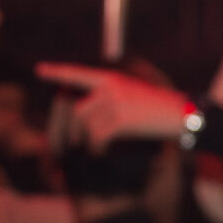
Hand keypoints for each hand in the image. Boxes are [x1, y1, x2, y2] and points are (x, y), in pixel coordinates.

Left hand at [36, 61, 193, 151]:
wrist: (183, 114)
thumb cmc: (159, 109)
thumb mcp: (134, 94)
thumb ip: (111, 98)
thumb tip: (87, 117)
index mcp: (112, 78)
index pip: (78, 73)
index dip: (57, 72)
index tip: (38, 70)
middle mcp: (111, 86)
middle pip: (78, 111)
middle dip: (75, 132)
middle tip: (76, 145)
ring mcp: (117, 101)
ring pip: (87, 126)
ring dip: (88, 142)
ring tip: (96, 150)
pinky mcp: (123, 118)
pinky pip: (98, 136)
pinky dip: (97, 148)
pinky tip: (103, 152)